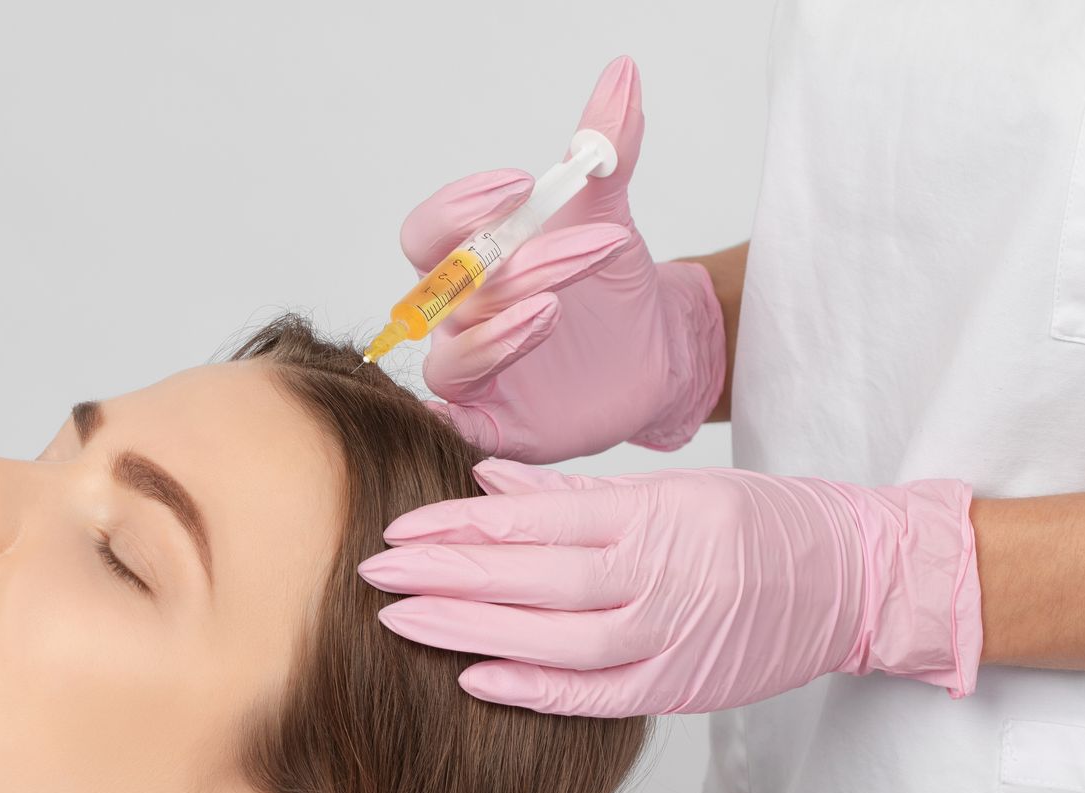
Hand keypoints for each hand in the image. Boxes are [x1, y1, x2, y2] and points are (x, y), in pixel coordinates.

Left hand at [358, 460, 983, 717]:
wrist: (856, 578)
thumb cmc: (760, 523)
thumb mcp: (671, 487)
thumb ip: (575, 492)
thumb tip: (488, 476)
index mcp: (654, 513)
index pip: (536, 519)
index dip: (458, 526)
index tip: (396, 528)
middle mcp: (661, 573)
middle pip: (532, 578)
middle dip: (445, 574)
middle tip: (373, 572)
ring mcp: (672, 636)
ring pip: (555, 638)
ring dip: (472, 629)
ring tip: (402, 622)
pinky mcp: (680, 686)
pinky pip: (596, 693)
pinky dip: (534, 688)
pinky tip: (474, 679)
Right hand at [397, 56, 726, 462]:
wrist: (655, 351)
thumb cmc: (611, 283)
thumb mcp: (610, 212)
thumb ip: (608, 148)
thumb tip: (624, 73)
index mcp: (469, 262)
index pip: (429, 234)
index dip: (462, 208)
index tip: (522, 184)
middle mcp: (458, 317)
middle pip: (451, 292)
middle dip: (510, 269)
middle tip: (584, 249)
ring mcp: (473, 375)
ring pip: (455, 358)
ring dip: (498, 334)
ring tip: (554, 310)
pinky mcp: (497, 426)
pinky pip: (460, 427)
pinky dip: (460, 420)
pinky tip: (490, 404)